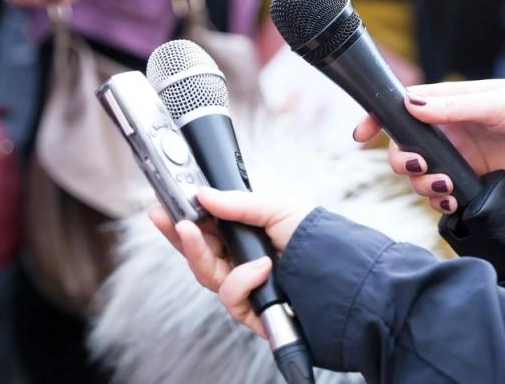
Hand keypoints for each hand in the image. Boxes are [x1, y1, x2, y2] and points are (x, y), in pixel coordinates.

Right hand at [148, 188, 312, 336]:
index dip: (181, 218)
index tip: (163, 205)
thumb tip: (204, 195)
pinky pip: (230, 296)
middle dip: (178, 234)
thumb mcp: (277, 207)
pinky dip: (243, 280)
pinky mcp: (251, 309)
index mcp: (245, 235)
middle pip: (197, 252)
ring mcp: (245, 286)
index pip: (204, 228)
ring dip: (198, 251)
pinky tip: (262, 268)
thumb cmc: (316, 238)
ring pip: (205, 273)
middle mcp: (241, 260)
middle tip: (167, 217)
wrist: (341, 274)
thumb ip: (239, 202)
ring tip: (196, 231)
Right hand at [353, 79, 504, 213]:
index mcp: (449, 102)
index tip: (361, 134)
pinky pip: (443, 192)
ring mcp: (460, 154)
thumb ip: (453, 107)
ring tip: (445, 187)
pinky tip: (453, 200)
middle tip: (423, 167)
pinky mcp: (474, 178)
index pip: (401, 107)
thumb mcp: (496, 104)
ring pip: (421, 173)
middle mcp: (449, 128)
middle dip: (404, 160)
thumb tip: (410, 106)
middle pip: (404, 147)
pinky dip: (440, 200)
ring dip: (423, 183)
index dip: (377, 119)